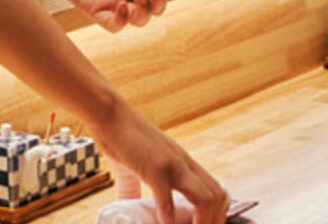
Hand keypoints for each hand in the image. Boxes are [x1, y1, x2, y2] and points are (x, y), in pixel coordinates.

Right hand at [96, 107, 228, 223]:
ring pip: (205, 198)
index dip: (218, 213)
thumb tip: (129, 206)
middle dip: (215, 221)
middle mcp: (184, 164)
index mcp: (183, 163)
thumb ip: (135, 188)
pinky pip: (168, 198)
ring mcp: (172, 165)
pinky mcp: (154, 168)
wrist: (109, 114)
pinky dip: (170, 219)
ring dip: (202, 223)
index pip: (216, 189)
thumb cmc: (120, 138)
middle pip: (218, 196)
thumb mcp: (134, 166)